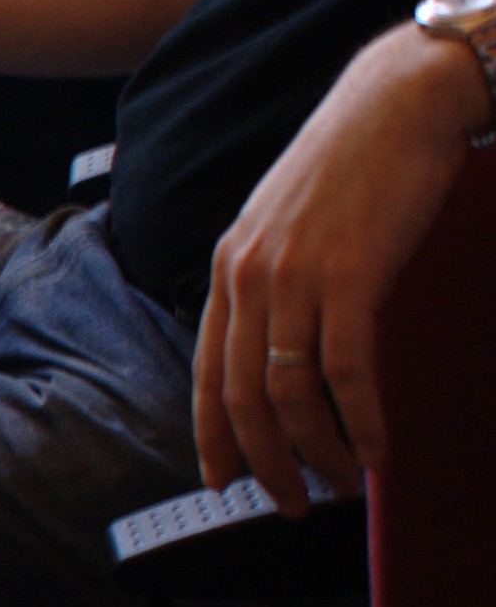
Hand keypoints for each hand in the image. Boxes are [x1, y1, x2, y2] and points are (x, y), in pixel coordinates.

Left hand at [192, 24, 488, 509]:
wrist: (398, 101)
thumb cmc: (353, 162)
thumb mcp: (287, 223)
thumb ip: (273, 280)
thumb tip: (281, 344)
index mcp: (228, 265)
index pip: (207, 371)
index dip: (213, 436)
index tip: (224, 482)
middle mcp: (249, 274)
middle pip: (242, 396)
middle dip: (265, 463)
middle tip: (290, 505)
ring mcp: (295, 275)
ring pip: (291, 394)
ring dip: (318, 451)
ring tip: (344, 483)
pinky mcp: (350, 275)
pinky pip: (344, 371)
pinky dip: (359, 420)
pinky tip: (376, 449)